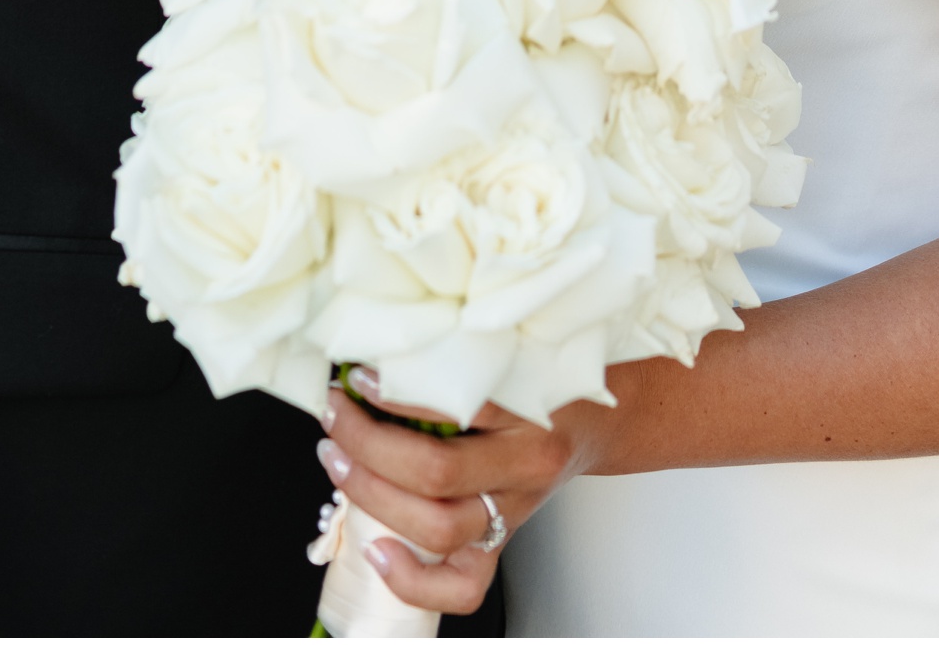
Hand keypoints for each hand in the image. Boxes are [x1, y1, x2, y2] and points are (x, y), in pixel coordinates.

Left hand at [316, 370, 620, 616]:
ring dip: (373, 497)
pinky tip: (377, 551)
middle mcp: (526, 468)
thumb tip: (383, 350)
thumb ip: (466, 358)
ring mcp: (514, 513)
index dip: (398, 395)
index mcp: (533, 412)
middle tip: (335, 417)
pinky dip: (413, 580)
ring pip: (438, 529)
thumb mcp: (521, 353)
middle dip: (369, 447)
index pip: (458, 406)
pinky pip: (462, 587)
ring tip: (338, 461)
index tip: (358, 376)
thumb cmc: (552, 379)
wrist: (603, 419)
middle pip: (436, 473)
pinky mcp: (504, 545)